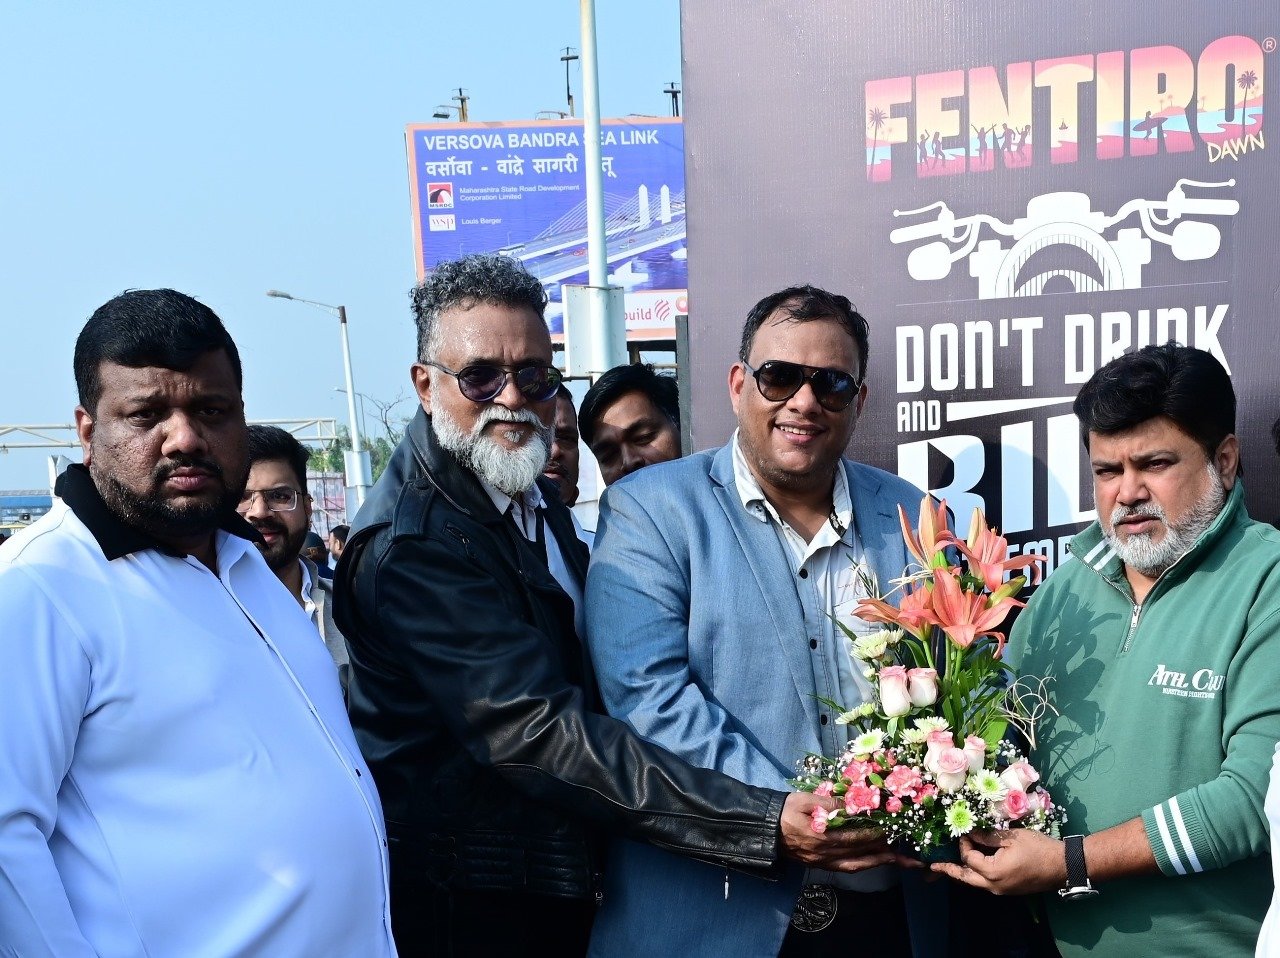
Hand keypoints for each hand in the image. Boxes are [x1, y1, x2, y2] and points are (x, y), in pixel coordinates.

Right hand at [779, 793, 898, 871]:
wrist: (765, 828)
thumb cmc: (785, 810)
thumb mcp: (805, 800)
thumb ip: (830, 804)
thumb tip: (853, 804)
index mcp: (820, 837)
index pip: (855, 837)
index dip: (874, 833)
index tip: (891, 827)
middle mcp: (824, 854)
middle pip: (860, 853)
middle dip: (883, 848)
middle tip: (905, 846)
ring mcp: (822, 862)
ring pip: (856, 865)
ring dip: (879, 862)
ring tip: (899, 860)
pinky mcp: (819, 865)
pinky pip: (846, 868)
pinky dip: (863, 865)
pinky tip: (874, 861)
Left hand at [930, 829, 1065, 894]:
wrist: (1063, 866)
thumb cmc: (1038, 849)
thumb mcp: (1011, 838)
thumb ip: (988, 836)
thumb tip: (971, 833)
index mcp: (993, 872)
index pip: (969, 858)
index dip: (964, 844)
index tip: (964, 832)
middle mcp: (994, 885)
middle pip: (966, 878)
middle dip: (949, 871)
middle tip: (933, 868)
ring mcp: (1002, 890)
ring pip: (976, 882)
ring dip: (963, 873)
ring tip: (947, 868)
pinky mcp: (1009, 889)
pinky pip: (987, 882)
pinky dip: (976, 874)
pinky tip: (972, 866)